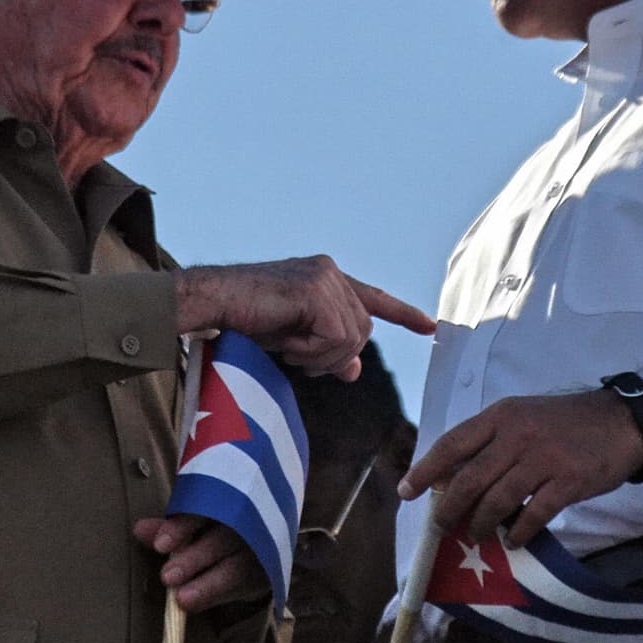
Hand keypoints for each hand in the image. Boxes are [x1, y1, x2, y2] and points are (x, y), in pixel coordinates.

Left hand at [132, 514, 269, 611]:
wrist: (264, 539)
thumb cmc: (219, 527)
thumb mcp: (197, 523)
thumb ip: (170, 528)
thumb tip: (139, 529)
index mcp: (225, 502)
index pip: (203, 510)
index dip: (181, 527)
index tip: (161, 546)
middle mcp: (245, 523)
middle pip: (219, 540)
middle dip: (192, 558)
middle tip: (167, 576)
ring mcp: (259, 549)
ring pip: (234, 567)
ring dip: (206, 584)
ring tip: (181, 600)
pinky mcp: (268, 571)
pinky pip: (245, 585)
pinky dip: (217, 595)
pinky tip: (194, 605)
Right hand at [174, 256, 434, 379]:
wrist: (212, 305)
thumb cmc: (243, 321)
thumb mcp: (294, 341)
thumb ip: (328, 350)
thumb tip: (355, 370)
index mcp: (326, 278)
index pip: (373, 298)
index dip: (402, 313)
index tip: (430, 326)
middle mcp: (329, 272)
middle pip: (362, 332)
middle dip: (333, 356)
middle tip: (295, 355)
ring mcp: (324, 278)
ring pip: (351, 338)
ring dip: (318, 356)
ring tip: (287, 347)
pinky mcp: (315, 290)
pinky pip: (336, 338)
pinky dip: (311, 352)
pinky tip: (286, 342)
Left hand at [398, 390, 642, 546]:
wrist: (621, 421)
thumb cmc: (564, 422)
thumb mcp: (522, 416)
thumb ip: (492, 441)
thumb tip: (455, 476)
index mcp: (500, 416)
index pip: (452, 444)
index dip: (426, 470)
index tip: (406, 491)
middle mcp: (517, 434)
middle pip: (470, 478)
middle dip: (450, 508)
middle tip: (441, 527)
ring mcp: (542, 458)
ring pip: (498, 500)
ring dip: (481, 524)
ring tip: (475, 536)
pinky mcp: (567, 481)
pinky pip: (534, 514)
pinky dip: (520, 532)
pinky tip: (514, 541)